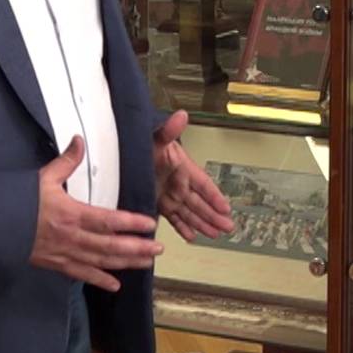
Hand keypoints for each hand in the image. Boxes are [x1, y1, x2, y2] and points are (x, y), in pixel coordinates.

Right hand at [29, 136, 162, 290]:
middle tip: (158, 249)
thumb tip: (79, 140)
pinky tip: (115, 286)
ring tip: (147, 263)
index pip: (109, 220)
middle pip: (111, 246)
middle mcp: (72, 237)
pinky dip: (99, 280)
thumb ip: (67, 161)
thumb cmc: (18, 200)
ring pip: (101, 261)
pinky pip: (81, 274)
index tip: (150, 224)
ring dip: (126, 263)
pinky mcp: (55, 264)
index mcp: (72, 214)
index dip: (132, 223)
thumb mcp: (44, 177)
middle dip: (137, 248)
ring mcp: (65, 253)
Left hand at [154, 110, 234, 241]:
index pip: (203, 184)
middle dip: (214, 216)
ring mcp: (169, 194)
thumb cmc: (144, 142)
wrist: (124, 151)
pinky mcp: (158, 202)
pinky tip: (191, 236)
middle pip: (200, 203)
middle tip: (227, 228)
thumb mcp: (157, 137)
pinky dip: (182, 227)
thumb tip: (181, 116)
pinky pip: (173, 217)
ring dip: (202, 223)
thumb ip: (170, 130)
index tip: (226, 208)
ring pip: (189, 212)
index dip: (214, 197)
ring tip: (215, 235)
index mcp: (182, 167)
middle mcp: (178, 183)